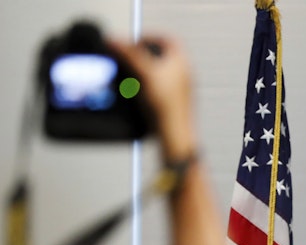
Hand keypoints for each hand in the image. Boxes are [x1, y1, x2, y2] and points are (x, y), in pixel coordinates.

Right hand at [108, 36, 196, 160]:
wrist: (175, 136)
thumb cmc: (167, 107)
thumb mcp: (144, 73)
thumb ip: (128, 54)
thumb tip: (112, 39)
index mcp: (182, 61)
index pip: (165, 39)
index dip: (147, 38)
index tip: (131, 43)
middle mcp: (184, 74)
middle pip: (160, 56)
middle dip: (140, 56)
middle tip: (126, 59)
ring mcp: (179, 90)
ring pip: (156, 74)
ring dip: (140, 74)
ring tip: (128, 78)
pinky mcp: (172, 104)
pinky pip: (156, 90)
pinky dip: (143, 89)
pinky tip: (135, 96)